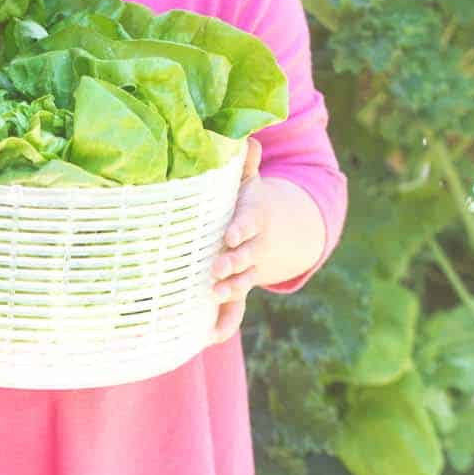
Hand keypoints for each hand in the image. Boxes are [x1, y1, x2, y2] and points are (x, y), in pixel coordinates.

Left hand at [206, 137, 263, 345]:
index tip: (230, 234)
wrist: (265, 232)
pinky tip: (209, 337)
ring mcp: (245, 271)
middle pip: (246, 257)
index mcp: (251, 218)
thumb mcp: (246, 182)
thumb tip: (248, 137)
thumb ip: (244, 164)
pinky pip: (234, 310)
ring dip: (230, 292)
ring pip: (241, 284)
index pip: (248, 222)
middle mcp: (251, 247)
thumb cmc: (244, 202)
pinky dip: (224, 324)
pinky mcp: (236, 290)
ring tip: (215, 296)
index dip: (241, 228)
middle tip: (216, 269)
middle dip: (233, 264)